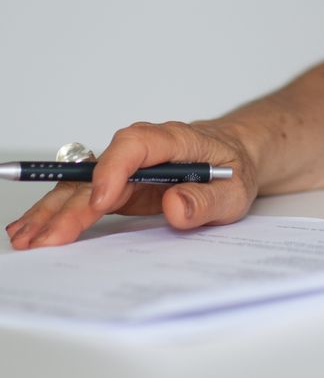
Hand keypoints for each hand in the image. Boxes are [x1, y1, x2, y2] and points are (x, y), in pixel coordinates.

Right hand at [4, 120, 258, 249]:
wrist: (241, 154)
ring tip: (28, 238)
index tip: (101, 201)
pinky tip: (36, 228)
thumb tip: (176, 206)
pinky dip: (61, 212)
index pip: (137, 143)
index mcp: (176, 140)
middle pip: (100, 168)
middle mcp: (146, 149)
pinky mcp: (122, 185)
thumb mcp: (237, 190)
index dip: (114, 170)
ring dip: (55, 209)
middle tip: (48, 238)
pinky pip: (87, 196)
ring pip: (85, 183)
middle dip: (71, 203)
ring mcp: (131, 167)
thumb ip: (208, 199)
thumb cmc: (237, 167)